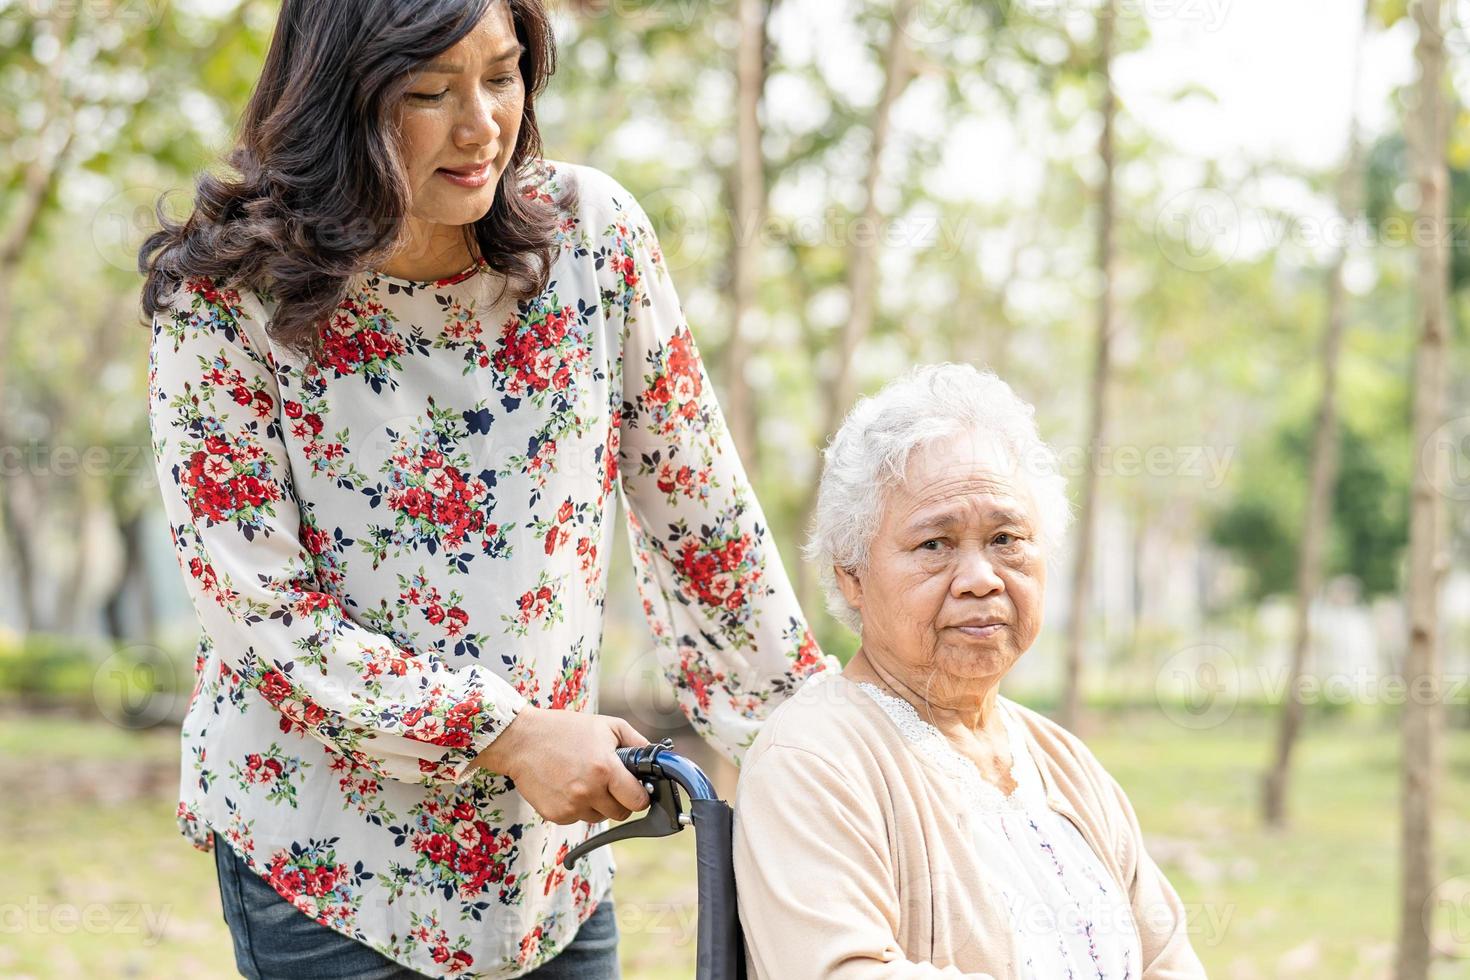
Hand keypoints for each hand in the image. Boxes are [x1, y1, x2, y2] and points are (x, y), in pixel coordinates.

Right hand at [474, 706, 651, 823]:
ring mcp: (571, 806)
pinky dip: (578, 806)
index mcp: (605, 768)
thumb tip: (659, 759)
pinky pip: (578, 818)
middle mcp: (588, 791)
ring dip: (598, 804)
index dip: (641, 795)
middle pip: (621, 813)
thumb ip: (638, 743)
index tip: (637, 789)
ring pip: (599, 817)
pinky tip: (567, 786)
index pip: (638, 801)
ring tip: (584, 779)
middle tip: (609, 782)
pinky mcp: (555, 815)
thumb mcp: (607, 726)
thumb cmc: (565, 730)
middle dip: (620, 800)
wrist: (521, 741)